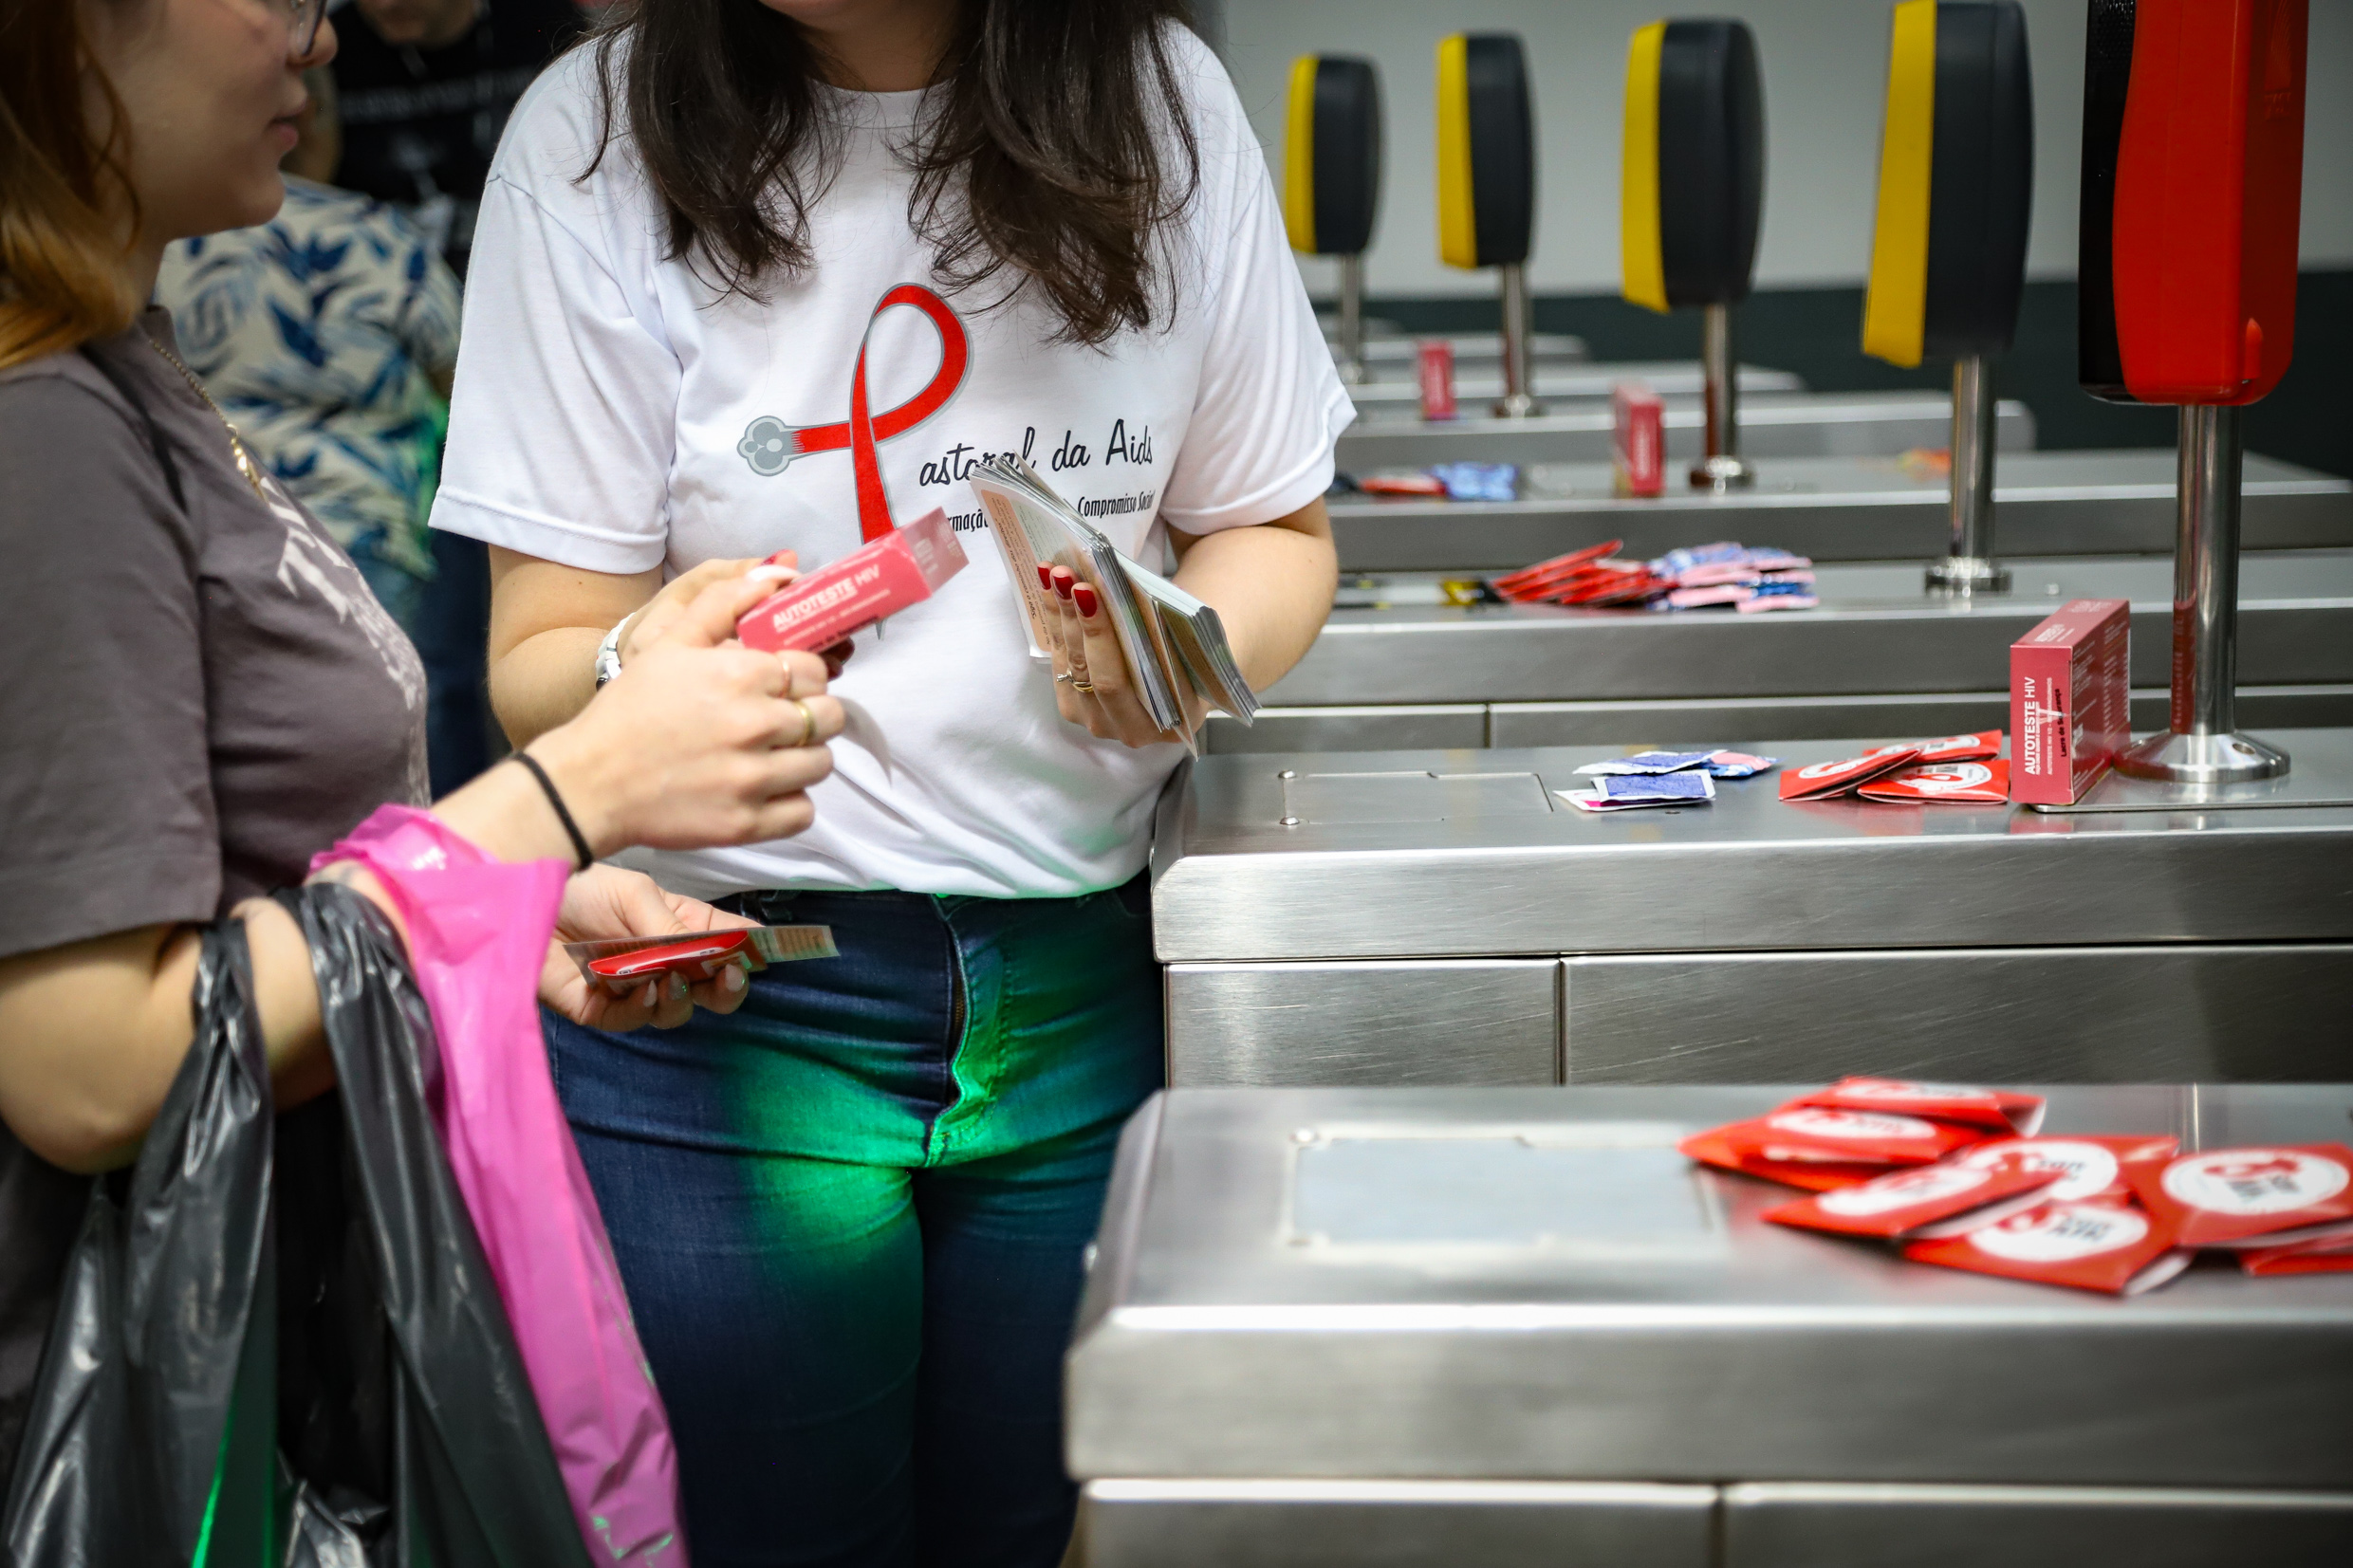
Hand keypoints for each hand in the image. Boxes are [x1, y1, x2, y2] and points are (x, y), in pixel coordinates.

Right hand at [533, 573, 847, 853]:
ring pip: (822, 763)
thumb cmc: (629, 710)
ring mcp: (753, 779)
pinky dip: (792, 803)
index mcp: (740, 675)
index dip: (805, 676)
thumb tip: (781, 572)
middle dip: (813, 714)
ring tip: (772, 755)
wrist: (588, 782)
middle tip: (783, 720)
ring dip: (805, 758)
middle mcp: (754, 725)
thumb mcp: (669, 642)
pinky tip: (765, 790)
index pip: (816, 670)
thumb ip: (725, 602)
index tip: (785, 685)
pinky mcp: (746, 823)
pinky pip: (804, 812)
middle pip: (830, 716)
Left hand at [538, 865, 759, 1030]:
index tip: (770, 952)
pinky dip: (645, 1006)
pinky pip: (635, 1019)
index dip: (751, 948)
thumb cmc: (575, 885)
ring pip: (678, 1009)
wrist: (513, 901)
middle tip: (731, 975)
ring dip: (682, 995)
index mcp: (676, 924)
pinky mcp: (601, 1010)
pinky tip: (646, 988)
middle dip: (729, 985)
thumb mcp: (634, 893)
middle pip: (711, 987)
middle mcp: (661, 960)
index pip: (726, 941)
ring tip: (672, 975)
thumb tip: (710, 953)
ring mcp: (633, 988)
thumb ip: (672, 926)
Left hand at [1035, 564, 1205, 747]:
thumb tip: (1142, 595)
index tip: (1112, 594)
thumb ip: (1174, 633)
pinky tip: (1048, 586)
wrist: (1167, 678)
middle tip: (1078, 582)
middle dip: (1089, 625)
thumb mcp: (1193, 646)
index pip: (1148, 679)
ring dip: (1064, 616)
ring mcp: (1099, 722)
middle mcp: (1136, 730)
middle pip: (1104, 678)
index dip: (1130, 639)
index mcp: (1178, 718)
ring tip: (1059, 575)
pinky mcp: (1072, 706)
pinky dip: (1055, 620)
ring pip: (1076, 666)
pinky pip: (1060, 661)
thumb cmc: (1186, 654)